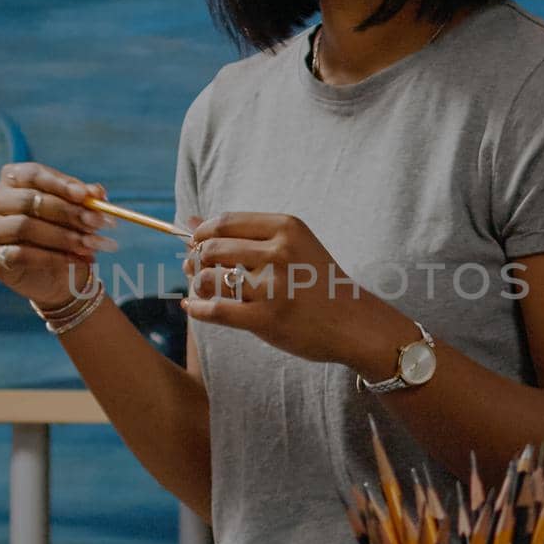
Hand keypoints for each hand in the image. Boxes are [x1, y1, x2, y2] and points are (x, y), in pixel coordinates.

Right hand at [0, 162, 117, 310]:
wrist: (56, 276)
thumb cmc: (65, 234)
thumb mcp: (78, 213)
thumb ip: (86, 200)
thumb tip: (97, 192)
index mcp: (13, 179)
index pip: (33, 174)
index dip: (60, 183)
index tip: (85, 195)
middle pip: (30, 200)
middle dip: (68, 212)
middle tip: (97, 223)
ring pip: (25, 226)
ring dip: (63, 236)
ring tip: (90, 245)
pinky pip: (21, 254)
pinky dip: (53, 257)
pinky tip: (76, 260)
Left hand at [181, 211, 371, 363]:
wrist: (353, 323)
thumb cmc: (318, 283)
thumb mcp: (290, 246)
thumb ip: (242, 233)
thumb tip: (190, 220)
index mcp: (286, 228)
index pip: (225, 222)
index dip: (202, 233)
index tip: (197, 244)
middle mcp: (279, 252)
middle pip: (212, 248)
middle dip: (195, 259)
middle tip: (194, 269)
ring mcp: (272, 286)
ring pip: (209, 278)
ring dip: (196, 285)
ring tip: (200, 290)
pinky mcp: (266, 318)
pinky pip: (215, 310)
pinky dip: (197, 309)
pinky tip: (193, 308)